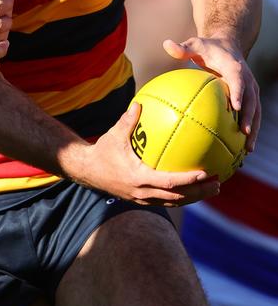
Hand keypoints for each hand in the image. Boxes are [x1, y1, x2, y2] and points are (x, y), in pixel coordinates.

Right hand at [79, 102, 219, 206]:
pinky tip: (193, 188)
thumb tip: (140, 103)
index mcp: (139, 178)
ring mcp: (142, 198)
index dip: (189, 180)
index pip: (169, 182)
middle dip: (199, 192)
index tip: (206, 173)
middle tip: (218, 184)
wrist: (87, 171)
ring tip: (213, 189)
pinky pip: (166, 200)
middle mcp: (143, 192)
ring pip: (174, 202)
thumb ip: (128, 120)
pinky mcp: (142, 199)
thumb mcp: (114, 135)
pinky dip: (182, 196)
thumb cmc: (102, 151)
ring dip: (194, 197)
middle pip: (177, 197)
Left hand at [163, 36, 260, 149]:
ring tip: (248, 149)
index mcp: (234, 67)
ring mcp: (251, 89)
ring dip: (253, 129)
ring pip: (256, 111)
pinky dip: (249, 130)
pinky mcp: (250, 97)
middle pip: (251, 100)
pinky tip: (243, 148)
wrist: (229, 46)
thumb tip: (166, 44)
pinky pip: (252, 115)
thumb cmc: (208, 48)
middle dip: (249, 117)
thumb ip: (182, 47)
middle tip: (243, 134)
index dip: (238, 93)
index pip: (238, 80)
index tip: (235, 107)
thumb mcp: (195, 44)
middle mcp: (247, 79)